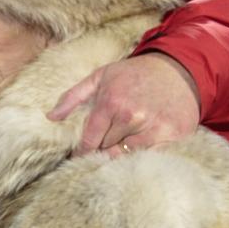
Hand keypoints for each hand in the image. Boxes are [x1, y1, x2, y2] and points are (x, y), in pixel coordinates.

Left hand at [47, 52, 199, 155]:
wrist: (177, 70)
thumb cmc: (134, 74)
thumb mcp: (101, 77)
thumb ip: (73, 96)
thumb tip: (51, 117)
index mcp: (111, 102)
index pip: (89, 140)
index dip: (82, 151)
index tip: (78, 157)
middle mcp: (132, 117)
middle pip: (106, 149)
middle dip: (101, 149)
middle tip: (101, 149)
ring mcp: (154, 128)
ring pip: (127, 156)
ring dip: (120, 154)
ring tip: (119, 149)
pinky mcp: (173, 137)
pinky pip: (149, 157)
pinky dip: (141, 157)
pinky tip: (139, 150)